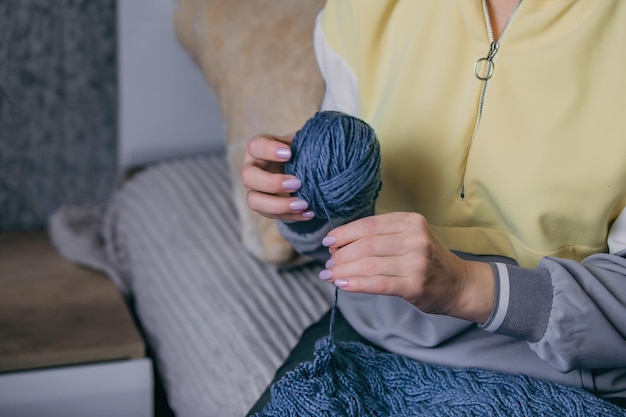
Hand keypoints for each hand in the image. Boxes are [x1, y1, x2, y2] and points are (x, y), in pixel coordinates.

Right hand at [241, 133, 315, 220]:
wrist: (302, 170)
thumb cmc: (300, 152)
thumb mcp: (302, 143)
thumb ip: (306, 141)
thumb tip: (320, 142)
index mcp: (259, 149)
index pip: (255, 146)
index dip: (268, 150)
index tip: (289, 153)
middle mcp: (252, 170)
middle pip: (248, 177)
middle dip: (272, 182)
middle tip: (297, 183)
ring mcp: (256, 190)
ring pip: (254, 201)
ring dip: (279, 205)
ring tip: (303, 204)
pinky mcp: (265, 208)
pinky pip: (272, 216)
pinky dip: (291, 216)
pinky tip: (309, 213)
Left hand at [319, 212, 493, 322]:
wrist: (459, 284)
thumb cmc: (428, 261)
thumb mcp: (410, 237)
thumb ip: (381, 237)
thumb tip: (338, 243)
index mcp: (411, 221)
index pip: (369, 225)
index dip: (344, 233)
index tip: (328, 241)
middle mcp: (415, 238)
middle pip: (366, 245)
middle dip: (341, 255)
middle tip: (328, 263)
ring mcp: (416, 262)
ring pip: (368, 264)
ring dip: (343, 270)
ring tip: (329, 275)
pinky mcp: (414, 284)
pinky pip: (377, 283)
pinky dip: (356, 284)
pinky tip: (342, 285)